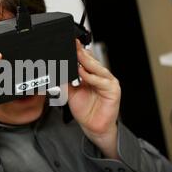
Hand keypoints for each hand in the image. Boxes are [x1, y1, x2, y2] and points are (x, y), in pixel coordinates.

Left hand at [68, 40, 120, 158]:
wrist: (92, 127)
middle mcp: (100, 76)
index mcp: (91, 74)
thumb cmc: (84, 110)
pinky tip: (83, 73)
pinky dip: (92, 77)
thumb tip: (58, 69)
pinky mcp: (113, 90)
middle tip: (72, 46)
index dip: (77, 52)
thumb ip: (66, 80)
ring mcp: (108, 82)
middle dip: (81, 53)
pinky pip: (101, 81)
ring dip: (86, 62)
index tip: (69, 45)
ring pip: (97, 68)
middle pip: (91, 61)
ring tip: (77, 55)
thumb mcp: (70, 92)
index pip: (85, 59)